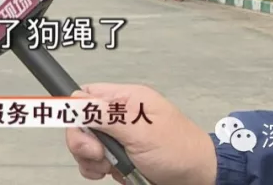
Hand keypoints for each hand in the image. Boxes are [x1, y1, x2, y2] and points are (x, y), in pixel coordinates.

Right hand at [65, 84, 216, 184]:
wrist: (198, 178)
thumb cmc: (179, 151)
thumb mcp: (140, 131)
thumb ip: (107, 115)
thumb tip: (74, 100)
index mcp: (126, 98)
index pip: (84, 95)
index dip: (76, 114)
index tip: (85, 134)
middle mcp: (119, 115)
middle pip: (81, 122)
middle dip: (84, 143)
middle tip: (99, 155)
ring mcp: (118, 137)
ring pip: (85, 144)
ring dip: (91, 159)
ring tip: (111, 166)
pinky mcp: (118, 156)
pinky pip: (94, 161)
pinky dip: (97, 169)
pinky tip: (111, 172)